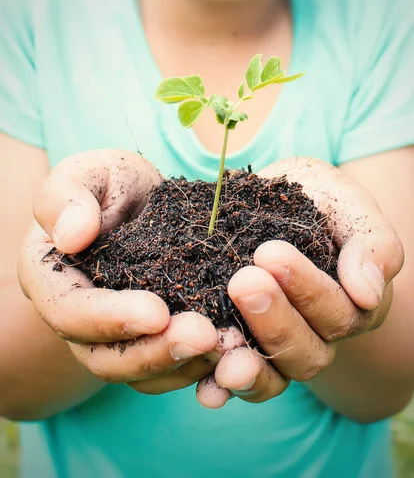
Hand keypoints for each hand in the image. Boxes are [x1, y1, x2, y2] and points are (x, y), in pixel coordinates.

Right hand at [19, 150, 217, 393]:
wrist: (141, 202)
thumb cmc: (109, 184)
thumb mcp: (87, 173)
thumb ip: (67, 197)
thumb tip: (72, 236)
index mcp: (53, 280)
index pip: (71, 312)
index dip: (111, 318)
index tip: (158, 312)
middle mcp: (79, 320)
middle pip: (106, 358)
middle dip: (156, 352)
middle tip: (205, 336)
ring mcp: (117, 336)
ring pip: (141, 373)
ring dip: (183, 366)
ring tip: (228, 346)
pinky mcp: (153, 339)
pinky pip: (171, 367)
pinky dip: (202, 364)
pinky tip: (235, 348)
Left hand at [196, 157, 403, 407]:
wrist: (272, 201)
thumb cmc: (317, 201)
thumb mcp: (348, 206)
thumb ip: (372, 245)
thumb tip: (367, 294)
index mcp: (352, 305)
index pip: (339, 312)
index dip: (307, 289)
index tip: (269, 252)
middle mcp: (319, 336)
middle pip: (306, 351)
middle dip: (274, 320)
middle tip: (243, 282)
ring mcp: (280, 349)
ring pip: (274, 375)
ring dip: (249, 366)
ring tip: (221, 344)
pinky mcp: (242, 350)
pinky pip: (237, 381)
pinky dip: (221, 388)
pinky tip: (206, 388)